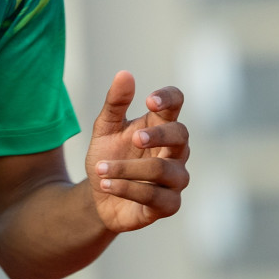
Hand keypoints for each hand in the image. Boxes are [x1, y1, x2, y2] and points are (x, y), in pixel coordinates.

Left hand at [85, 70, 190, 232]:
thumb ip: (115, 103)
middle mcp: (174, 151)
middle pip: (181, 135)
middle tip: (134, 138)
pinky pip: (156, 197)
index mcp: (160, 125)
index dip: (169, 99)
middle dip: (158, 135)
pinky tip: (106, 185)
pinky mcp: (169, 205)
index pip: (176, 103)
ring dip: (129, 169)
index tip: (150, 101)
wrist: (97, 196)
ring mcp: (175, 179)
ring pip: (165, 170)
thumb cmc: (109, 156)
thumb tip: (124, 74)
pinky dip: (127, 189)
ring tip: (101, 169)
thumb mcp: (104, 128)